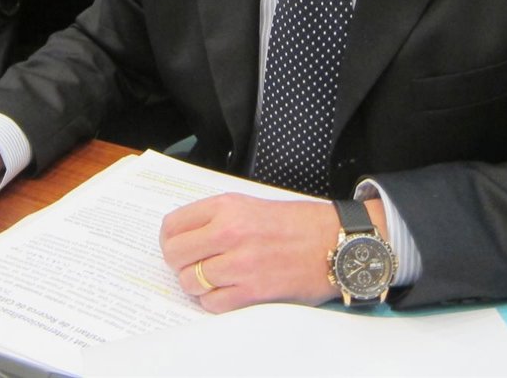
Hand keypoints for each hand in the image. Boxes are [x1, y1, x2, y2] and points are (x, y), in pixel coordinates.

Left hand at [160, 193, 368, 312]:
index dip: (170, 238)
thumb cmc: (299, 224)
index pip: (174, 224)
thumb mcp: (252, 204)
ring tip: (212, 279)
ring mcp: (240, 263)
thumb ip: (217, 217)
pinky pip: (211, 303)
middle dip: (179, 262)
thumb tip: (186, 236)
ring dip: (196, 284)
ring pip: (190, 281)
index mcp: (228, 206)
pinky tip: (226, 291)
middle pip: (175, 254)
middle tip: (191, 264)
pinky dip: (213, 301)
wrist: (336, 243)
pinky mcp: (252, 291)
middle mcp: (230, 232)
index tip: (176, 245)